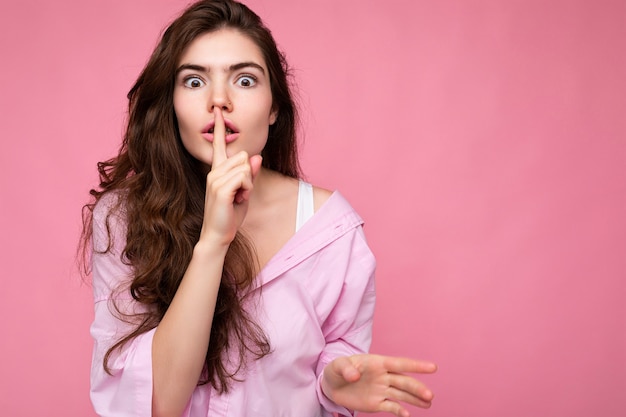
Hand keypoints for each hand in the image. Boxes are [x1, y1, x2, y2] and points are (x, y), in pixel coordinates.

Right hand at [199, 107, 261, 245]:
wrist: (217, 235)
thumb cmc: (230, 215)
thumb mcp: (243, 192)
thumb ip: (249, 175)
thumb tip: (256, 157)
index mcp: (217, 171)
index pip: (218, 145)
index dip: (219, 128)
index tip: (218, 112)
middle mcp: (214, 172)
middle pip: (243, 156)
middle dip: (249, 175)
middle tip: (241, 193)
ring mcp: (215, 179)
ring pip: (245, 167)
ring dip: (248, 184)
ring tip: (238, 198)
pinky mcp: (221, 188)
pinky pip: (244, 177)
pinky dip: (247, 189)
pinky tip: (238, 200)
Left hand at [321, 354, 436, 416]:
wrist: (331, 385)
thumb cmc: (336, 370)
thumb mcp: (336, 366)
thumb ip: (346, 369)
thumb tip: (354, 376)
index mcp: (377, 363)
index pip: (399, 363)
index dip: (415, 365)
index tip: (433, 367)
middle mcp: (383, 376)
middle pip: (404, 381)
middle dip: (417, 388)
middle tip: (429, 395)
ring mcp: (382, 390)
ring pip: (402, 394)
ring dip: (415, 399)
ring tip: (428, 403)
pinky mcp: (377, 403)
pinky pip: (391, 406)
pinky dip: (399, 411)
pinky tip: (407, 415)